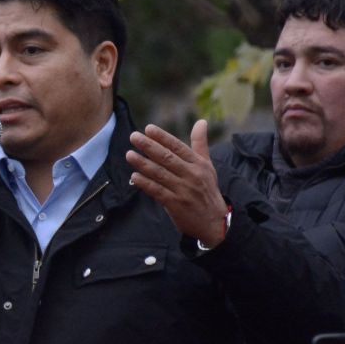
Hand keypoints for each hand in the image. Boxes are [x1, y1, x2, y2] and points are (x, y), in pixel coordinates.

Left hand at [126, 120, 227, 247]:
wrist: (214, 222)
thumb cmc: (207, 190)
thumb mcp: (207, 166)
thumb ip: (200, 144)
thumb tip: (201, 121)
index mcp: (199, 164)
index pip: (178, 147)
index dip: (163, 137)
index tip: (148, 129)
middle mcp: (192, 175)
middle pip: (167, 158)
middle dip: (149, 146)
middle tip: (134, 137)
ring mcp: (183, 190)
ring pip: (160, 174)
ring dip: (143, 164)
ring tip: (129, 154)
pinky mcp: (176, 204)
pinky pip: (157, 191)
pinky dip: (145, 183)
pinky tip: (134, 176)